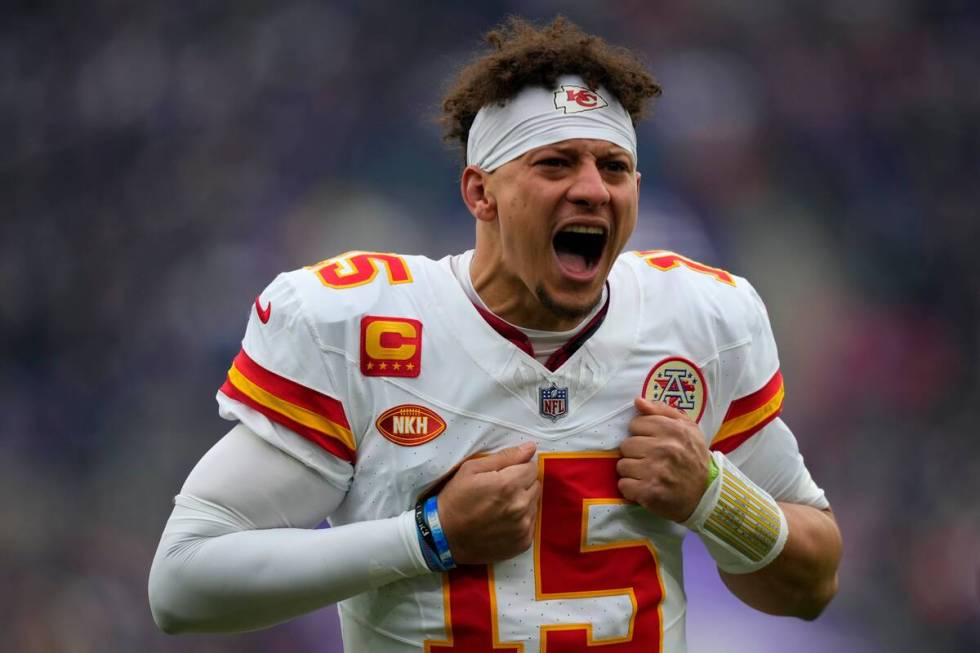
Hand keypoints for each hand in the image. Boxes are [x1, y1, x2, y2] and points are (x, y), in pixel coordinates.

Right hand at [437, 442, 540, 564]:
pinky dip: (521, 520)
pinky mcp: (523, 542)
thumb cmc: (456, 499)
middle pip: (535, 485)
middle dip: (522, 484)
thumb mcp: (472, 469)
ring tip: (500, 506)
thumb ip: (505, 457)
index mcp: (509, 485)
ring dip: (522, 502)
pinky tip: (503, 521)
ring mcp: (523, 527)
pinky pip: (531, 523)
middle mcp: (520, 506)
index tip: (504, 474)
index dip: (518, 468)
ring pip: (534, 504)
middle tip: (501, 490)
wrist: (444, 537)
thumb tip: (531, 448)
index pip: (531, 468)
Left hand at [617, 397, 710, 522]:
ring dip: (632, 471)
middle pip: (626, 445)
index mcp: (672, 430)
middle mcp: (664, 449)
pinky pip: (623, 485)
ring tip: (648, 474)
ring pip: (622, 465)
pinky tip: (645, 488)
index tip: (651, 442)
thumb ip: (662, 411)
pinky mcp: (649, 493)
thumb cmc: (694, 458)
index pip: (635, 424)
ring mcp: (655, 471)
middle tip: (650, 460)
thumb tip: (638, 401)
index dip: (641, 434)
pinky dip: (631, 489)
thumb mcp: (687, 428)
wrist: (706, 494)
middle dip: (635, 453)